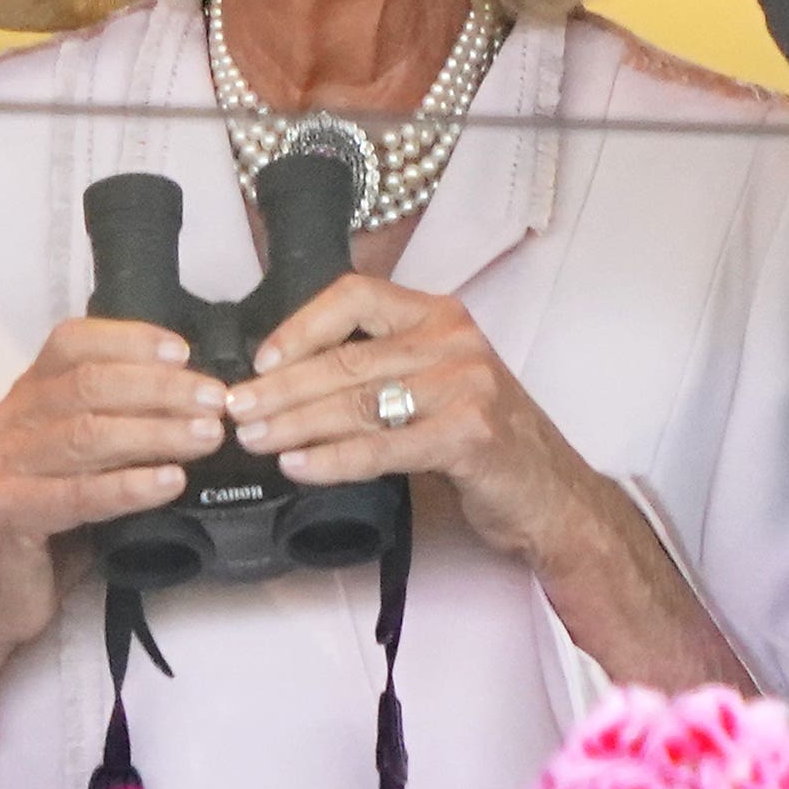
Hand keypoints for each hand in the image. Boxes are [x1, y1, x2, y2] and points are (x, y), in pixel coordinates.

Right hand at [0, 318, 226, 655]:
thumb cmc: (56, 517)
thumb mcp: (90, 459)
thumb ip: (123, 422)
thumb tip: (199, 399)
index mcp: (30, 393)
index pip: (74, 342)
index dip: (130, 340)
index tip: (184, 353)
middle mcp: (11, 419)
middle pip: (90, 384)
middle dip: (161, 389)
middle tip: (216, 403)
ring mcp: (4, 464)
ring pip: (87, 434)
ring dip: (157, 433)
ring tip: (208, 438)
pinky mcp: (7, 512)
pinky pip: (77, 494)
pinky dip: (130, 485)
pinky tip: (172, 482)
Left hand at [226, 275, 614, 570]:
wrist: (551, 494)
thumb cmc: (485, 440)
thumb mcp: (437, 384)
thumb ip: (379, 370)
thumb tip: (287, 381)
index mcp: (440, 315)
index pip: (356, 294)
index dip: (301, 325)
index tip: (261, 360)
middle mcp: (454, 339)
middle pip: (348, 357)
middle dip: (281, 387)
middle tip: (237, 412)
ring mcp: (466, 384)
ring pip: (358, 402)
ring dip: (296, 424)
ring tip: (256, 441)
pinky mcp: (469, 433)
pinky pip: (382, 446)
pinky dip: (333, 460)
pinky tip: (301, 468)